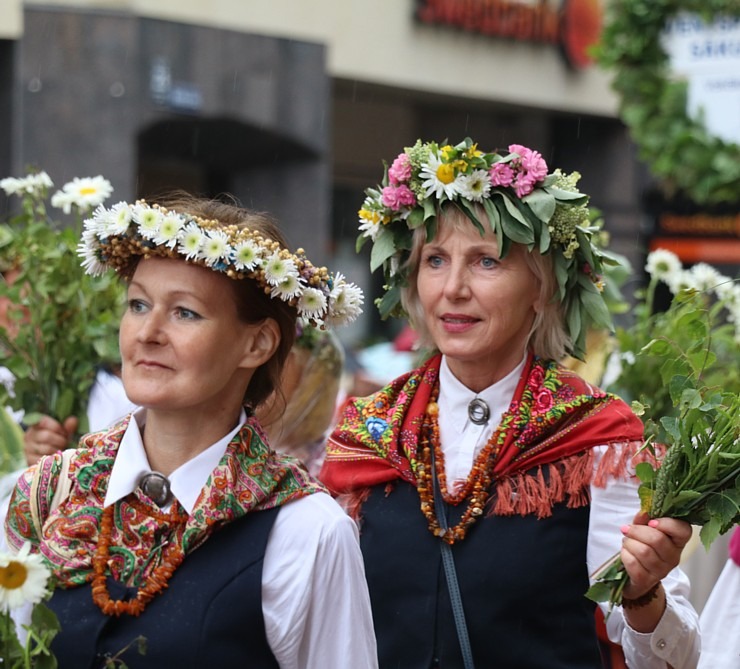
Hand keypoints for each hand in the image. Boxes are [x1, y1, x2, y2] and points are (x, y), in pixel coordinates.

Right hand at [24, 415, 77, 464]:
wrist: (45, 456)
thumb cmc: (56, 441)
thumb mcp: (62, 432)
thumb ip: (67, 427)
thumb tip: (73, 420)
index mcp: (37, 425)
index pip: (44, 421)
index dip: (58, 427)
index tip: (64, 432)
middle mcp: (29, 435)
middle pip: (47, 436)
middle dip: (60, 440)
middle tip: (65, 443)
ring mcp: (27, 448)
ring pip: (47, 449)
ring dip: (58, 450)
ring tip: (61, 450)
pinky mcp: (29, 459)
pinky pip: (44, 459)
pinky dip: (53, 459)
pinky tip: (56, 457)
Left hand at [619, 511, 691, 631]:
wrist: (634, 573)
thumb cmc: (642, 545)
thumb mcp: (644, 528)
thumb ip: (645, 519)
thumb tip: (644, 512)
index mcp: (677, 541)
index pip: (683, 530)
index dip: (667, 524)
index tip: (651, 522)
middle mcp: (673, 557)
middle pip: (657, 539)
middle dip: (637, 531)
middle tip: (628, 529)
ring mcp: (661, 571)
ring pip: (643, 551)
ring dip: (629, 543)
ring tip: (627, 542)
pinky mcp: (646, 580)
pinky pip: (633, 563)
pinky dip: (624, 554)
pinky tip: (626, 553)